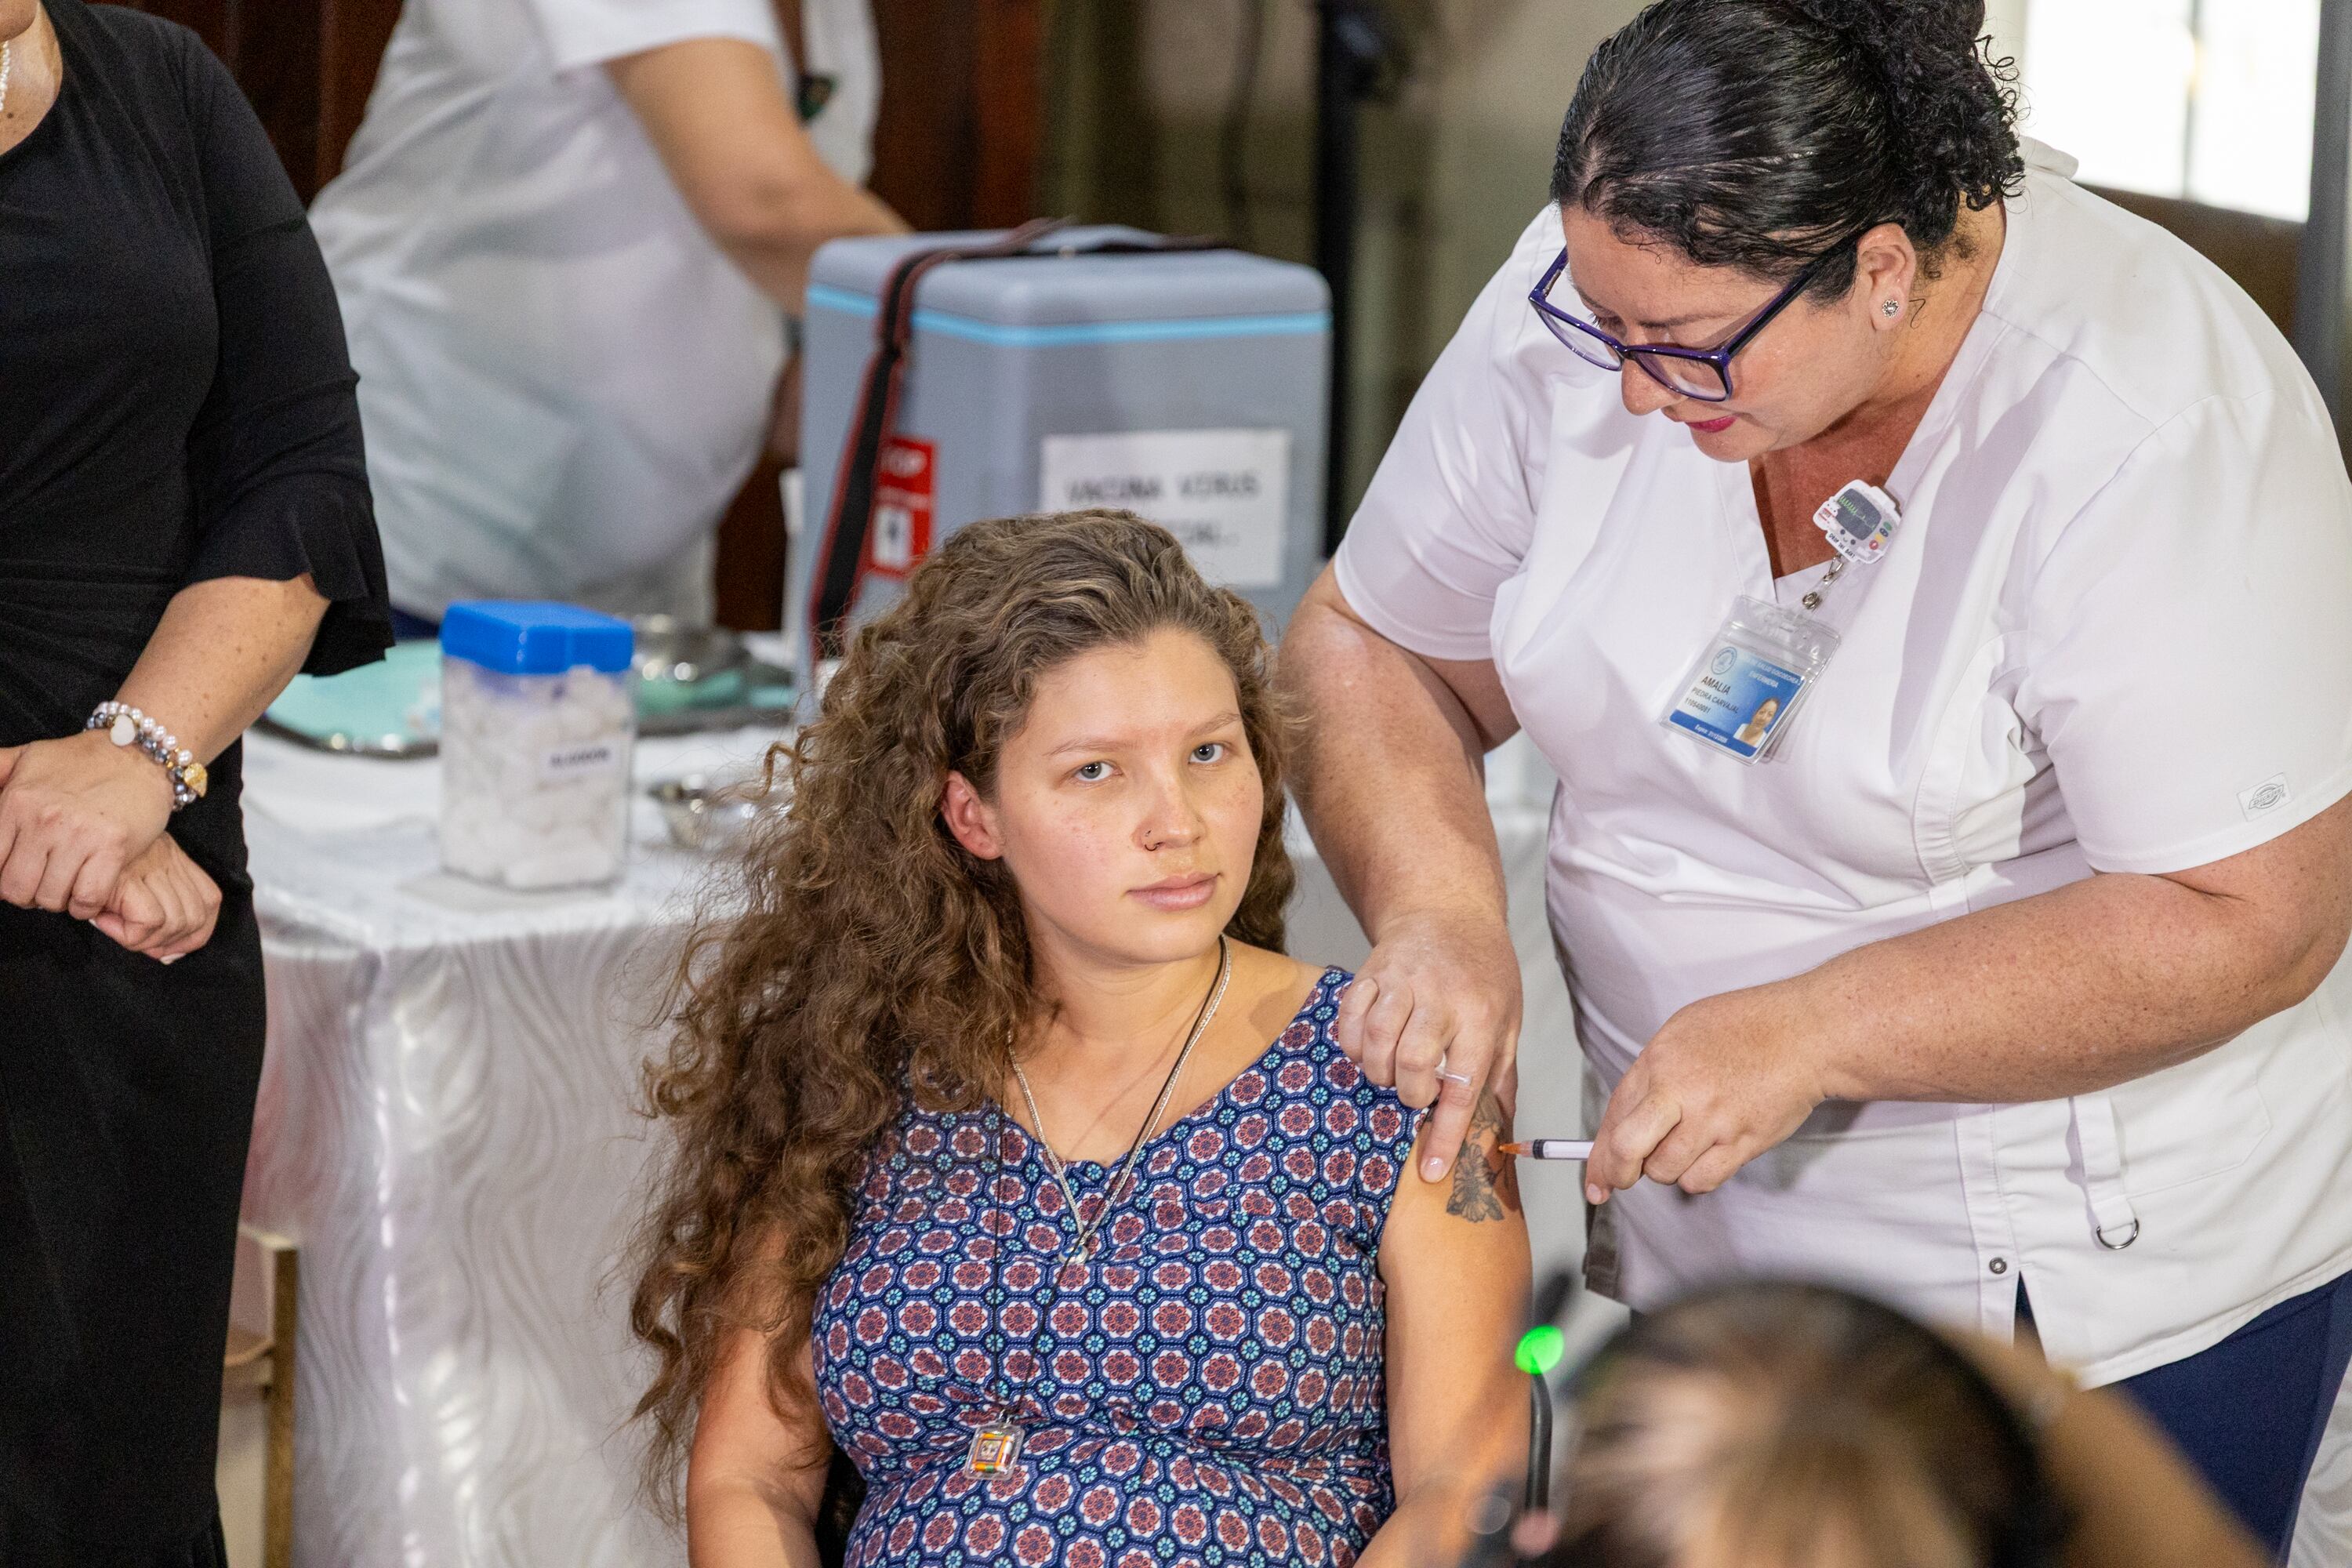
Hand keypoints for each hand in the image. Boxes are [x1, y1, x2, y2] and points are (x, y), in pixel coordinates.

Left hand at [0, 731, 175, 918]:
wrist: (140, 754)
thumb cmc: (83, 759)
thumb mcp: (28, 756)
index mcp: (17, 801)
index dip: (3, 879)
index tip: (18, 875)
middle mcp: (43, 820)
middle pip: (16, 888)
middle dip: (27, 895)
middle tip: (43, 885)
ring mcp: (79, 835)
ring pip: (51, 897)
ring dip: (58, 901)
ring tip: (67, 886)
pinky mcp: (113, 847)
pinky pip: (87, 898)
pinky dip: (85, 906)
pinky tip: (87, 893)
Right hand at [91, 833, 220, 960]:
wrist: (58, 838)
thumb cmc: (87, 862)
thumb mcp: (129, 877)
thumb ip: (152, 906)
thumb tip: (164, 955)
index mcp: (174, 858)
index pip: (209, 901)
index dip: (195, 933)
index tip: (168, 947)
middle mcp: (168, 860)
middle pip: (195, 918)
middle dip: (168, 943)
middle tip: (133, 939)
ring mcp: (150, 867)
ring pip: (174, 923)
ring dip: (142, 939)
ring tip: (112, 926)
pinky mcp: (127, 878)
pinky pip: (148, 921)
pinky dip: (128, 933)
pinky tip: (102, 921)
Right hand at [1333, 906, 1521, 1182]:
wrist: (1446, 908)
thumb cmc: (1482, 969)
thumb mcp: (1509, 1016)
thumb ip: (1501, 1072)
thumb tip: (1500, 1130)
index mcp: (1483, 1016)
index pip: (1464, 1088)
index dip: (1444, 1135)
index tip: (1431, 1171)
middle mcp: (1442, 998)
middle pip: (1413, 1065)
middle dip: (1410, 1095)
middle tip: (1415, 1093)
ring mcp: (1402, 982)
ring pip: (1376, 1043)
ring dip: (1378, 1072)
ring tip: (1390, 1071)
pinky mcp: (1370, 972)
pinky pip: (1349, 1020)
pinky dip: (1352, 1044)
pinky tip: (1366, 1047)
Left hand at [1583, 982, 1828, 1205]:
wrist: (1806, 1033)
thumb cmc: (1748, 1026)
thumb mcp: (1683, 1031)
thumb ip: (1652, 1073)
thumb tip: (1626, 1117)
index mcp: (1659, 1061)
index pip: (1614, 1115)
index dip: (1598, 1153)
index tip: (1595, 1176)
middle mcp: (1680, 1091)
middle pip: (1627, 1150)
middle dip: (1616, 1173)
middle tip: (1619, 1180)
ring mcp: (1712, 1120)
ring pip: (1665, 1172)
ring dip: (1665, 1170)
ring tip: (1682, 1148)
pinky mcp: (1742, 1142)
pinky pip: (1702, 1180)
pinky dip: (1697, 1177)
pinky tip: (1706, 1156)